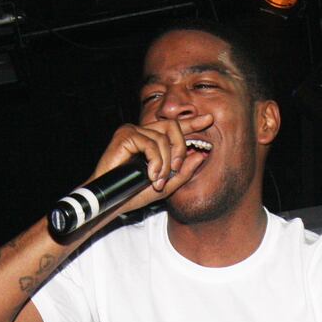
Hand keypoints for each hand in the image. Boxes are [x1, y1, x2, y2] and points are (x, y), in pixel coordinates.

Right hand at [87, 113, 213, 210]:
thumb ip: (183, 172)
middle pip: (173, 126)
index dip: (192, 123)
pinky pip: (150, 143)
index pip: (175, 128)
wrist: (112, 201)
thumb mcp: (166, 186)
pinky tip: (151, 175)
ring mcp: (133, 131)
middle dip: (180, 148)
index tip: (209, 120)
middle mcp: (143, 132)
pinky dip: (155, 161)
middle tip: (176, 169)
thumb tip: (200, 155)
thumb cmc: (134, 193)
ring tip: (158, 180)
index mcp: (152, 141)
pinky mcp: (125, 135)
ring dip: (165, 163)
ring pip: (162, 139)